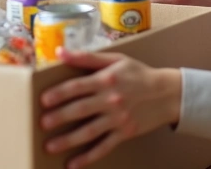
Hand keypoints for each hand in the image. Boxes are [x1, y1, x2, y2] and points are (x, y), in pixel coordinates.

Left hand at [40, 48, 182, 168]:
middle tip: (42, 124)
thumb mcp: (115, 59)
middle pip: (80, 109)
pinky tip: (73, 164)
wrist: (167, 93)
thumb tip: (60, 51)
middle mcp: (110, 100)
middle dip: (60, 117)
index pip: (77, 86)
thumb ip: (86, 57)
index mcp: (106, 79)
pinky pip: (104, 146)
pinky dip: (88, 157)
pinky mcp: (125, 133)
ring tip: (50, 146)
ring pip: (89, 131)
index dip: (59, 93)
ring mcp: (118, 118)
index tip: (43, 100)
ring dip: (68, 140)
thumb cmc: (138, 74)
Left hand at [150, 0, 210, 21]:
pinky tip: (157, 4)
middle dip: (143, 1)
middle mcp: (178, 8)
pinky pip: (167, 16)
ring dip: (151, 7)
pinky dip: (160, 11)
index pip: (153, 0)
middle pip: (153, 8)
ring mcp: (180, 16)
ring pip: (159, 14)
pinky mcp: (183, 19)